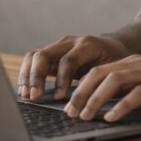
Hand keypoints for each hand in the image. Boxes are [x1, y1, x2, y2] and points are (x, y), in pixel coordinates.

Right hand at [17, 35, 131, 100]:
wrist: (114, 46)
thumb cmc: (116, 60)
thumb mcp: (113, 69)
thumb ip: (98, 79)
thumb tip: (81, 98)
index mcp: (87, 45)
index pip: (68, 60)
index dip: (62, 79)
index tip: (59, 98)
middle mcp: (69, 42)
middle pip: (44, 54)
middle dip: (36, 77)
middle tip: (34, 97)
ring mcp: (58, 46)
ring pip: (34, 55)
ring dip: (27, 75)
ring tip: (25, 95)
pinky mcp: (52, 54)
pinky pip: (33, 60)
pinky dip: (27, 74)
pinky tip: (25, 90)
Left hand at [64, 55, 140, 121]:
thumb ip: (132, 90)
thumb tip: (106, 105)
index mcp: (136, 62)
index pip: (99, 70)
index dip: (81, 87)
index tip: (69, 105)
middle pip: (101, 74)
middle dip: (82, 93)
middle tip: (70, 113)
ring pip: (115, 81)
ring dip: (96, 99)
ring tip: (86, 116)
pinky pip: (138, 93)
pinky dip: (122, 106)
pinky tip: (112, 118)